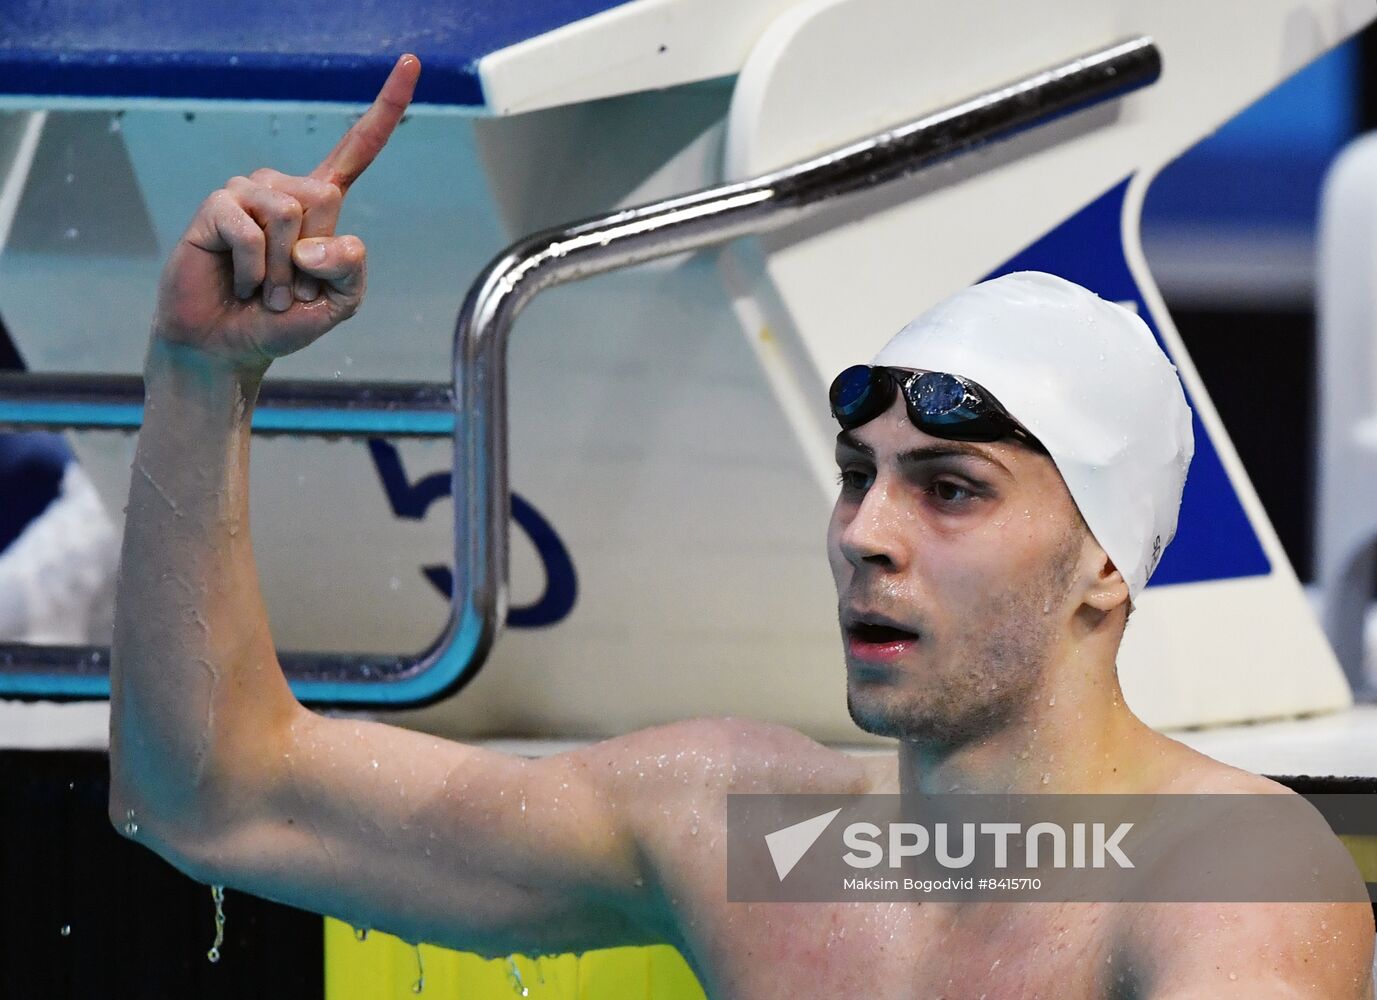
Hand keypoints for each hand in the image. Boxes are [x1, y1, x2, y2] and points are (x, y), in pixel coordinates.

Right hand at [152, 54, 420, 371]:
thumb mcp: (340, 303)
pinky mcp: (216, 207)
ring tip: (265, 289)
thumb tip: (313, 241)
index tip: (411, 62)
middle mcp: (286, 188)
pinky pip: (251, 230)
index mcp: (323, 204)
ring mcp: (248, 193)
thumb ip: (351, 269)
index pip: (359, 148)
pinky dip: (254, 271)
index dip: (386, 108)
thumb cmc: (283, 322)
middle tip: (291, 289)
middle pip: (325, 195)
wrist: (228, 347)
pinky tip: (240, 283)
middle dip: (313, 258)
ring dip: (282, 271)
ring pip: (289, 213)